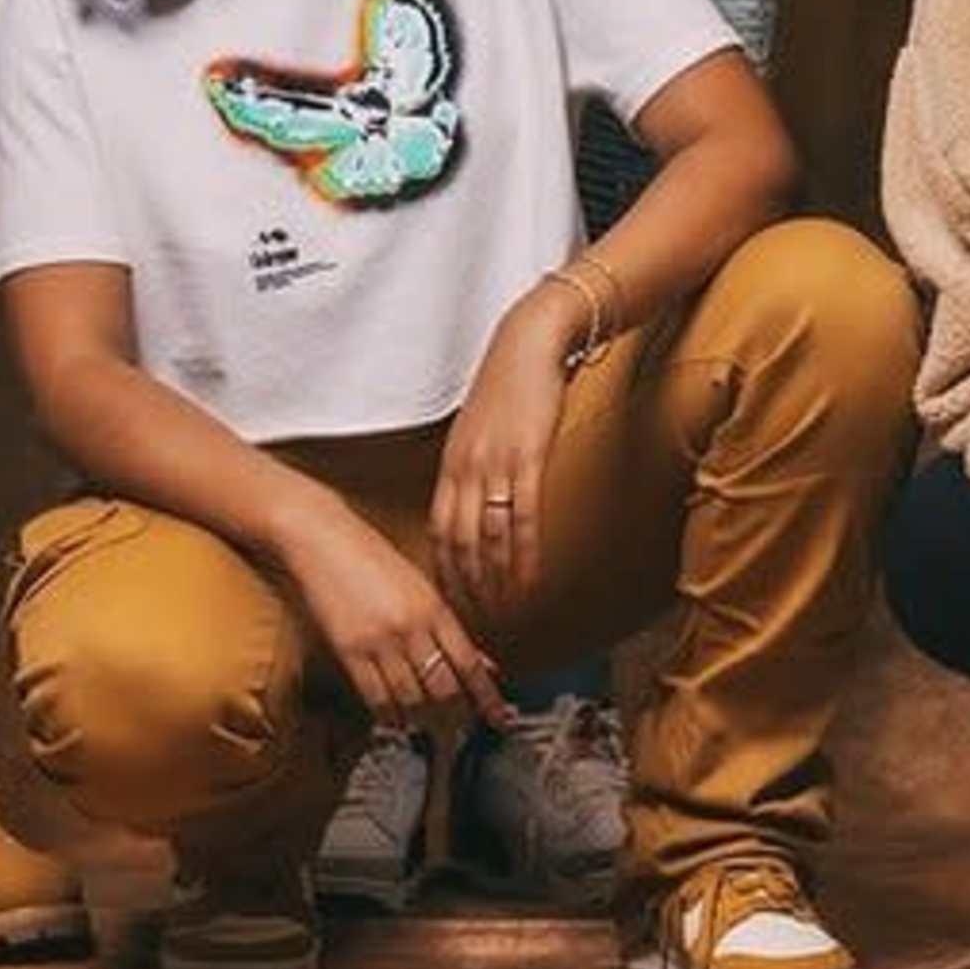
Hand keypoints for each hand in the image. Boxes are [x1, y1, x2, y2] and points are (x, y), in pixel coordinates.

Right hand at [278, 488, 507, 731]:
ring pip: (411, 700)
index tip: (501, 719)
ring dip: (423, 721)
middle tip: (460, 731)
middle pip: (443, 689)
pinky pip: (376, 698)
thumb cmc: (373, 559)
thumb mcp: (420, 588)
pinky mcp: (348, 651)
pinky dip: (390, 716)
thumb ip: (449, 629)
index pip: (470, 664)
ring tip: (429, 730)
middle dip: (456, 717)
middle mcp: (412, 627)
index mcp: (435, 608)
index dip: (487, 697)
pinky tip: (396, 720)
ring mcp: (379, 641)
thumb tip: (482, 666)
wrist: (323, 538)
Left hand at [434, 294, 575, 622]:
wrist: (530, 343)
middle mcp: (465, 470)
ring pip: (488, 539)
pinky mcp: (526, 458)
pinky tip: (531, 581)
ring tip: (506, 614)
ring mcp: (494, 465)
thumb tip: (475, 504)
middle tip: (476, 625)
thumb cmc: (509, 385)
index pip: (439, 533)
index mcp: (450, 465)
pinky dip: (524, 557)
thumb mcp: (479, 430)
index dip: (445, 574)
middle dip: (466, 589)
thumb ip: (474, 468)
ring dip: (496, 582)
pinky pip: (521, 519)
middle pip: (458, 544)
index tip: (453, 606)